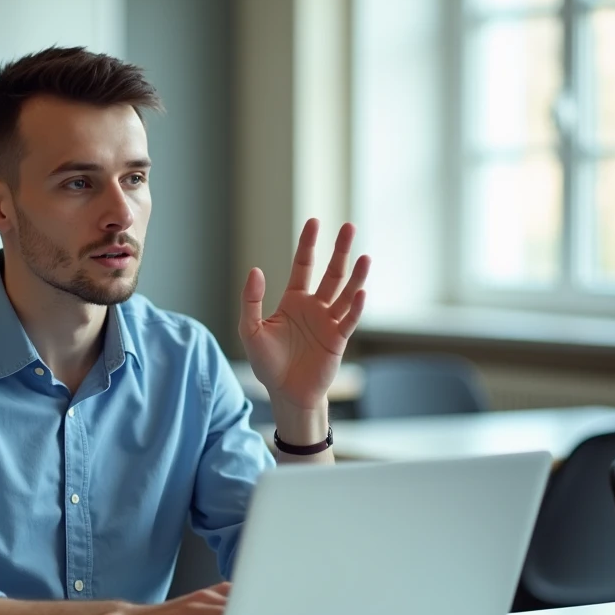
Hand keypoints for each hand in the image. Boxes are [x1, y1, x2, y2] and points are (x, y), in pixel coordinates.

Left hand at [239, 219, 369, 412]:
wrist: (285, 392)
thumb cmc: (267, 362)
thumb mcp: (250, 330)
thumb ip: (251, 300)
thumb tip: (256, 270)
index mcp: (293, 301)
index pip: (303, 265)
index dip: (308, 244)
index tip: (314, 222)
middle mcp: (315, 307)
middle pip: (331, 273)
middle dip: (340, 250)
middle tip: (349, 226)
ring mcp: (329, 322)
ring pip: (346, 293)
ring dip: (355, 276)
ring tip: (364, 257)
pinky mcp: (338, 340)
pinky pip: (349, 320)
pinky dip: (356, 307)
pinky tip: (361, 293)